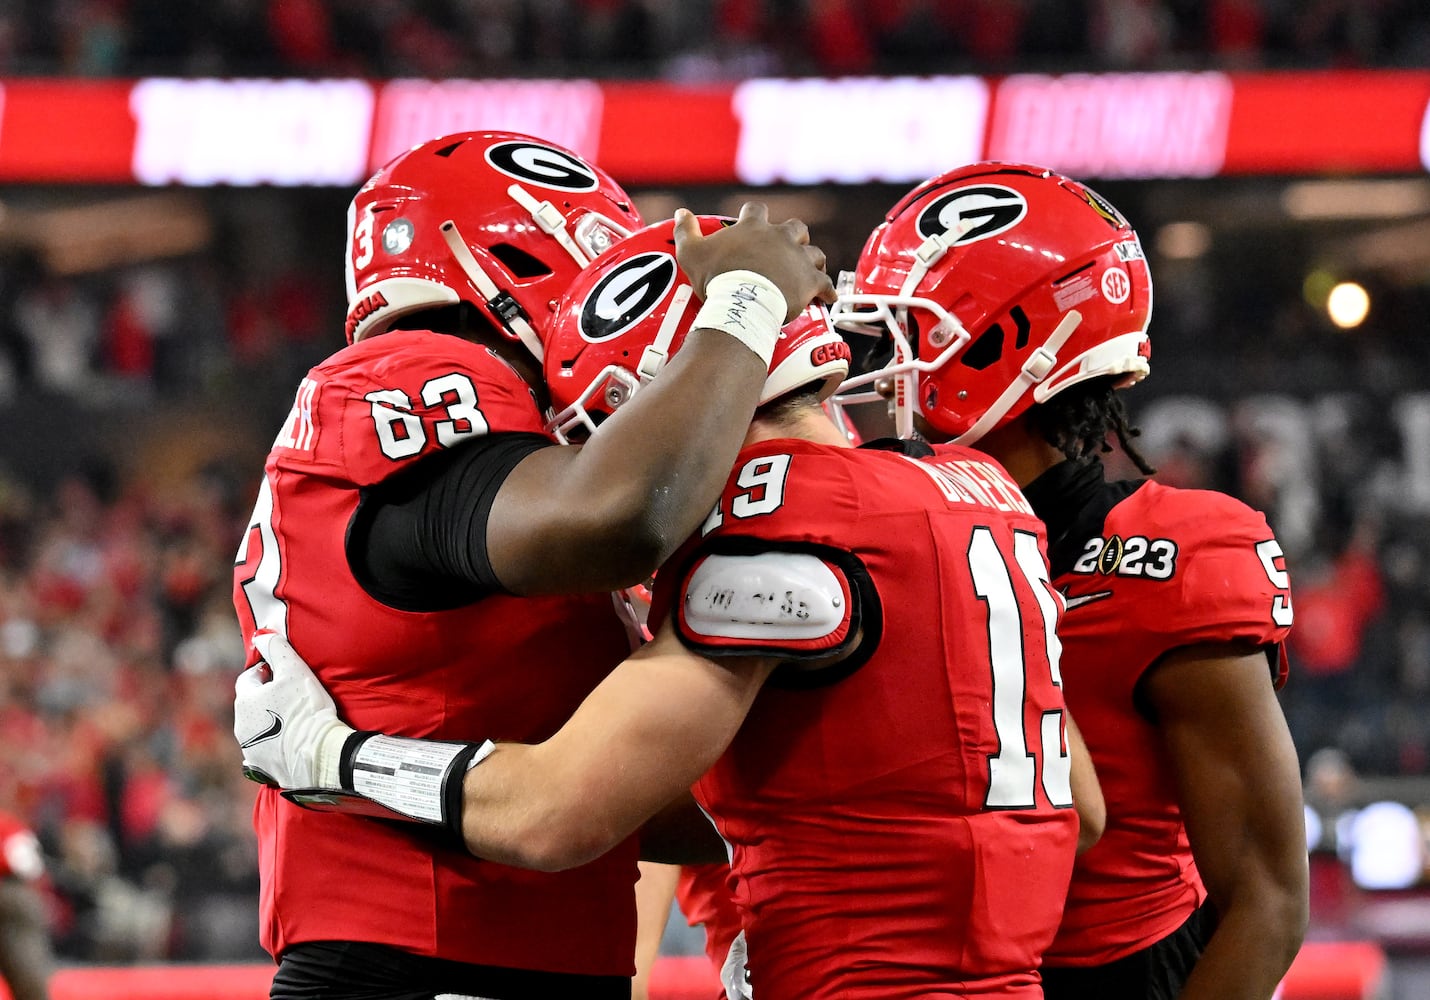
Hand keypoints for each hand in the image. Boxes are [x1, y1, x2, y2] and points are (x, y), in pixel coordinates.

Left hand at [234, 631, 353, 789]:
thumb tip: (261, 634)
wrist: (319, 755)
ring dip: (271, 722)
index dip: (266, 672)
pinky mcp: (261, 766)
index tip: (283, 674)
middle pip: (252, 704)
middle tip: (293, 697)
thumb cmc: (307, 710)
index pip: (249, 678)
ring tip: (296, 721)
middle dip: (268, 698)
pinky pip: (266, 749)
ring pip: (258, 727)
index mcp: (245, 701)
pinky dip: (276, 743)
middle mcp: (241, 726)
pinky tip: (295, 741)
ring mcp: (250, 748)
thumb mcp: (294, 671)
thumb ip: (276, 649)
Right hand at [674, 203, 835, 322]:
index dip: (755, 215)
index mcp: (754, 228)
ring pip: (815, 253)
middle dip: (794, 235)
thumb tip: (681, 212)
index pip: (756, 210)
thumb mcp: (692, 253)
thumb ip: (686, 230)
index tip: (754, 224)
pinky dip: (826, 289)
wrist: (743, 302)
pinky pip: (825, 283)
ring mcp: (798, 258)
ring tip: (809, 271)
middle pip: (796, 227)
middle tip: (788, 248)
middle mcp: (780, 237)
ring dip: (812, 260)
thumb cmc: (718, 278)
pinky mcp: (811, 280)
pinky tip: (826, 296)